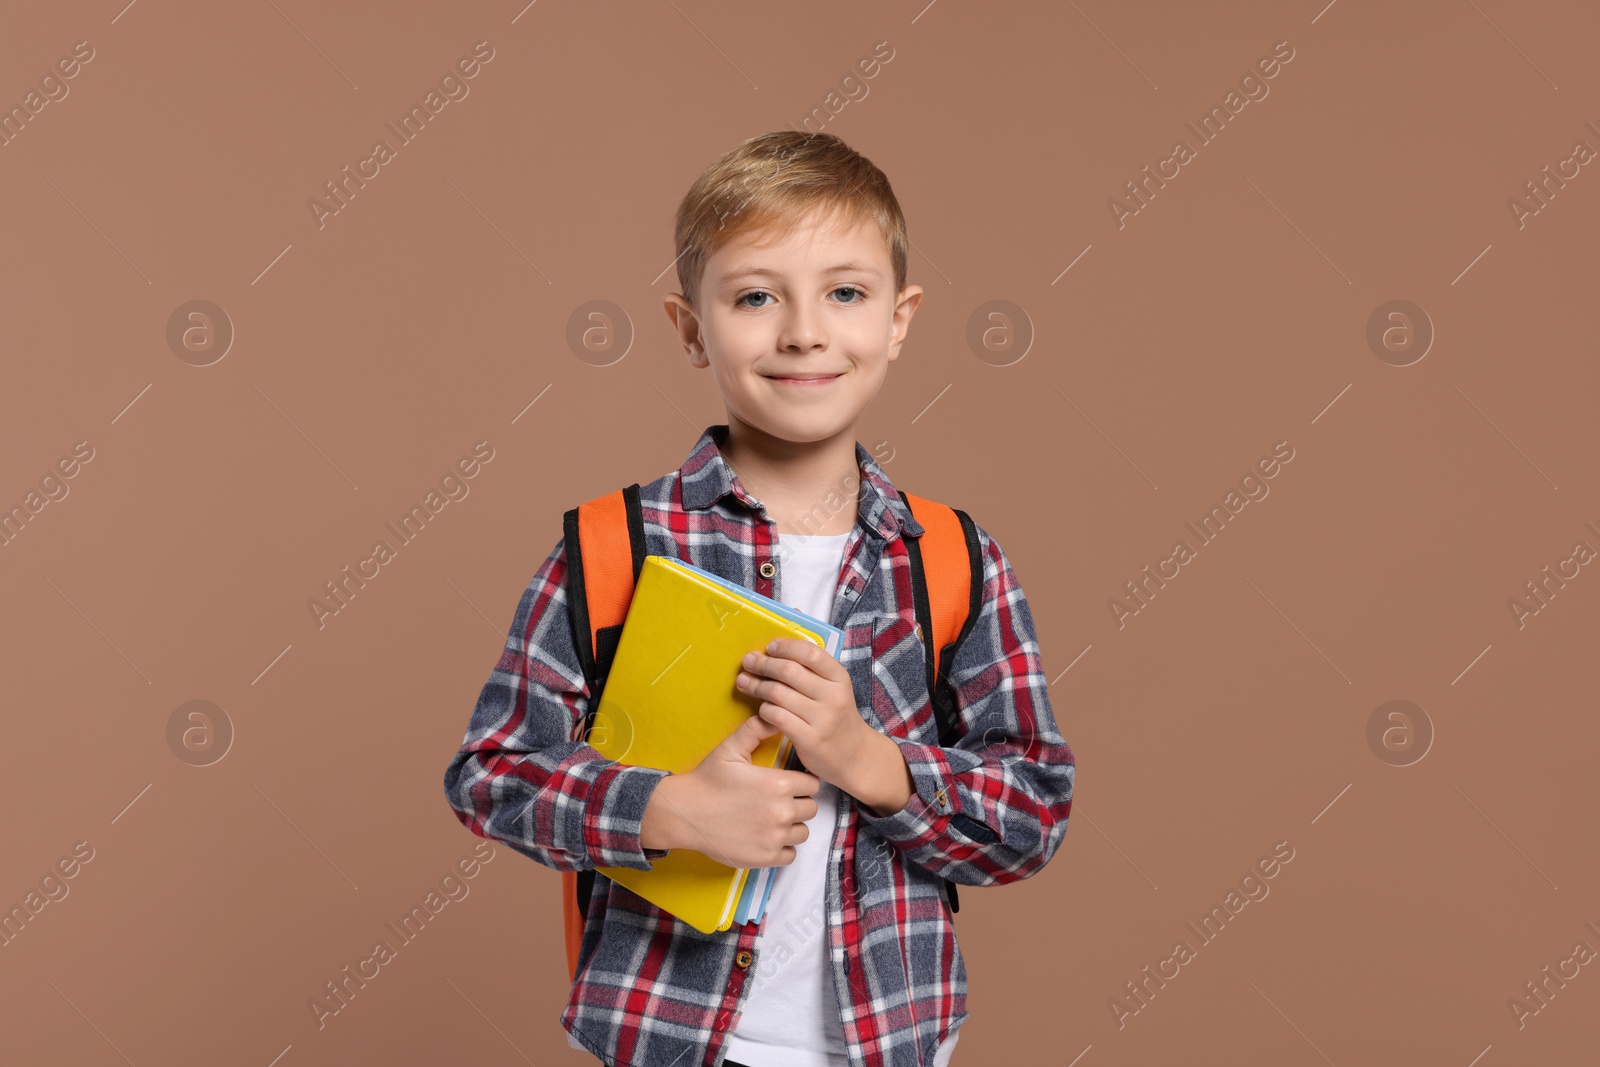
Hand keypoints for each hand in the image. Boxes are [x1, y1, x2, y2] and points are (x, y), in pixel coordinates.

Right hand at [643, 714, 821, 868]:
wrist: (684, 813)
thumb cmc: (708, 779)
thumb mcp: (731, 748)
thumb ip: (756, 730)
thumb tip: (775, 716)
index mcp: (778, 783)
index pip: (812, 784)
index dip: (800, 782)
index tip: (787, 784)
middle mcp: (782, 811)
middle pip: (810, 808)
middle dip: (798, 803)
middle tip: (777, 802)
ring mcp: (775, 837)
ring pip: (803, 832)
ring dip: (792, 826)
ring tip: (772, 820)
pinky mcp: (766, 858)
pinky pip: (791, 854)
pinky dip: (782, 847)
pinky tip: (767, 837)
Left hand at [735, 638, 873, 789]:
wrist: (854, 756)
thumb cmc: (837, 718)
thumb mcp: (835, 690)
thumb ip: (812, 673)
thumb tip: (774, 653)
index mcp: (840, 678)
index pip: (810, 653)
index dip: (786, 647)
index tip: (770, 647)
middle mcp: (833, 696)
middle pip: (789, 671)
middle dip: (763, 664)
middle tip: (748, 662)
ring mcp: (822, 719)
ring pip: (778, 693)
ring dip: (757, 686)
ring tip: (744, 682)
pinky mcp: (809, 739)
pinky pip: (776, 716)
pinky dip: (763, 709)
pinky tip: (761, 709)